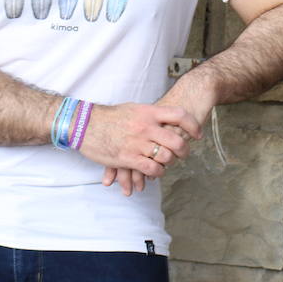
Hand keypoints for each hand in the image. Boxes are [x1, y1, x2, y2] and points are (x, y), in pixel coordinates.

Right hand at [100, 75, 217, 195]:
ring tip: (169, 164)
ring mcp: (137, 143)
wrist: (85, 124)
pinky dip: (158, 172)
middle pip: (176, 140)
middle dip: (184, 150)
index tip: (198, 133)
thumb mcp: (134, 108)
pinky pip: (151, 169)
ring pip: (165, 157)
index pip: (179, 116)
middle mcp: (146, 127)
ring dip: (170, 163)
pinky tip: (156, 172)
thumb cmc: (110, 116)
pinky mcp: (128, 158)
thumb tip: (166, 117)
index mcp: (149, 112)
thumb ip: (151, 114)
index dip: (193, 125)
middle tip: (185, 154)